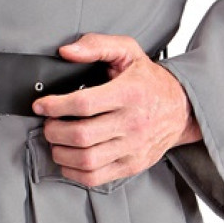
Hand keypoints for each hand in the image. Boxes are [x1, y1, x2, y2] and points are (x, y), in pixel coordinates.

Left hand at [32, 33, 202, 187]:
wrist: (182, 109)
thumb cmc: (149, 80)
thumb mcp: (127, 51)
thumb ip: (96, 45)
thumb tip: (67, 52)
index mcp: (129, 93)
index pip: (84, 104)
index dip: (55, 106)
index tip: (41, 105)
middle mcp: (133, 123)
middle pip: (81, 135)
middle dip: (54, 130)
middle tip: (48, 123)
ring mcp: (133, 148)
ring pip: (86, 159)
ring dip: (60, 152)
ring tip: (56, 140)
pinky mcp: (132, 165)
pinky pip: (96, 177)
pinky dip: (74, 172)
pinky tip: (68, 159)